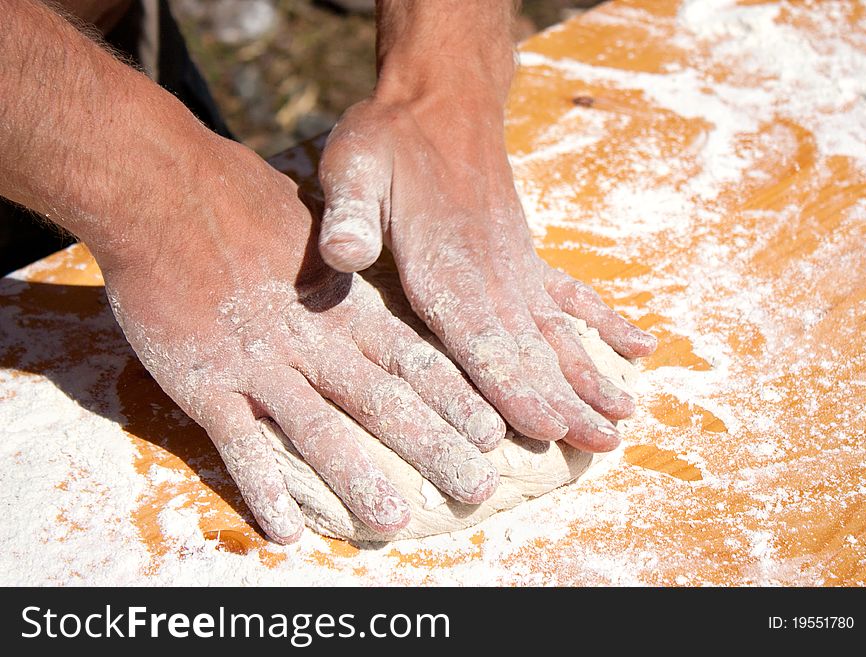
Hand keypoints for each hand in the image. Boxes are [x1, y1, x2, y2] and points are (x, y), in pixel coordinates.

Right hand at [99, 138, 502, 542]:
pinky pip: (238, 444)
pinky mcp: (204, 382)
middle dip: (434, 448)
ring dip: (357, 478)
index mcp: (343, 306)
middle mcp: (312, 341)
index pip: (413, 360)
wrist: (163, 193)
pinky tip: (285, 531)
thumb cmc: (241, 202)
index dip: (455, 400)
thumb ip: (349, 268)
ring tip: (394, 521)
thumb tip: (377, 275)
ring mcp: (258, 364)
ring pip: (318, 430)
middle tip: (477, 489)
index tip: (495, 434)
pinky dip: (261, 487)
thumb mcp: (315, 230)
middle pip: (382, 402)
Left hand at [317, 93, 656, 452]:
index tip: (548, 427)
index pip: (483, 337)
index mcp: (446, 264)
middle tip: (604, 447)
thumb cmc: (389, 139)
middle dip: (566, 401)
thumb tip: (344, 255)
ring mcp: (517, 266)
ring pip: (559, 331)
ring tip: (625, 417)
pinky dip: (606, 323)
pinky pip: (573, 294)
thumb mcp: (353, 166)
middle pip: (532, 349)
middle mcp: (492, 273)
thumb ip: (350, 214)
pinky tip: (640, 347)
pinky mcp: (526, 256)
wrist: (441, 98)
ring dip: (591, 375)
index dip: (514, 385)